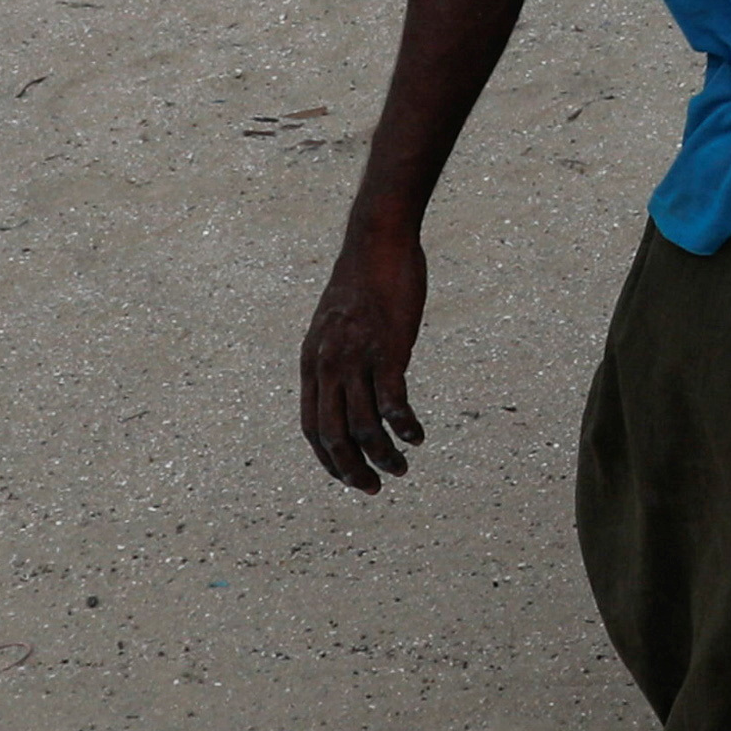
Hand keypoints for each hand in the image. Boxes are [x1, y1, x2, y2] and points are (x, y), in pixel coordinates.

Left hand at [298, 225, 431, 491]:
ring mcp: (357, 358)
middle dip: (353, 470)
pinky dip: (404, 426)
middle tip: (375, 487)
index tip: (350, 477)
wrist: (377, 243)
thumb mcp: (335, 326)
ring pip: (364, 426)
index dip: (329, 460)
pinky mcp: (387, 349)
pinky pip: (393, 402)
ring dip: (384, 455)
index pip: (312, 428)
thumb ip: (337, 359)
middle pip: (333, 436)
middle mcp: (329, 366)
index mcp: (313, 364)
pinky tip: (418, 436)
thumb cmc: (362, 282)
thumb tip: (350, 388)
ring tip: (403, 466)